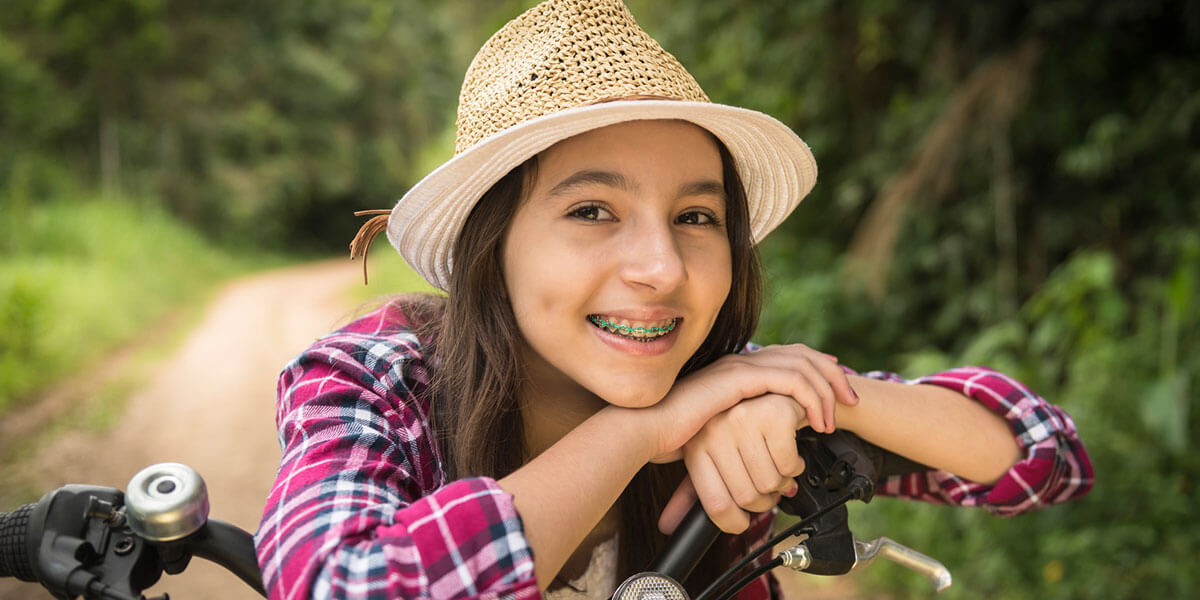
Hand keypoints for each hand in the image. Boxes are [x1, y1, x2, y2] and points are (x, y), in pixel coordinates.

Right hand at [641, 344, 856, 464]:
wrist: (644, 431)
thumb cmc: (668, 438)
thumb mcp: (714, 436)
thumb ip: (737, 437)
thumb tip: (759, 458)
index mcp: (735, 372)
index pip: (787, 358)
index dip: (816, 370)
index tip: (835, 393)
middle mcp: (740, 363)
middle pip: (802, 355)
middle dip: (832, 377)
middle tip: (851, 401)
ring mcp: (740, 367)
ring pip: (802, 365)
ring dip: (827, 389)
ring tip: (835, 418)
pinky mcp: (741, 377)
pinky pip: (791, 379)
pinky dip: (811, 398)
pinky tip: (816, 420)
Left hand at [653, 345, 856, 532]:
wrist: (775, 390)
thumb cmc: (743, 429)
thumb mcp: (710, 457)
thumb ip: (690, 492)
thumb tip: (667, 526)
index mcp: (696, 444)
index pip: (717, 505)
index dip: (734, 523)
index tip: (743, 521)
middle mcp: (715, 430)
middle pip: (746, 498)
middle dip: (765, 500)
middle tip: (767, 485)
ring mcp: (743, 419)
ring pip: (770, 483)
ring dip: (782, 482)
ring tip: (775, 463)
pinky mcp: (773, 413)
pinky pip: (789, 465)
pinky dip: (795, 465)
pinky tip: (788, 450)